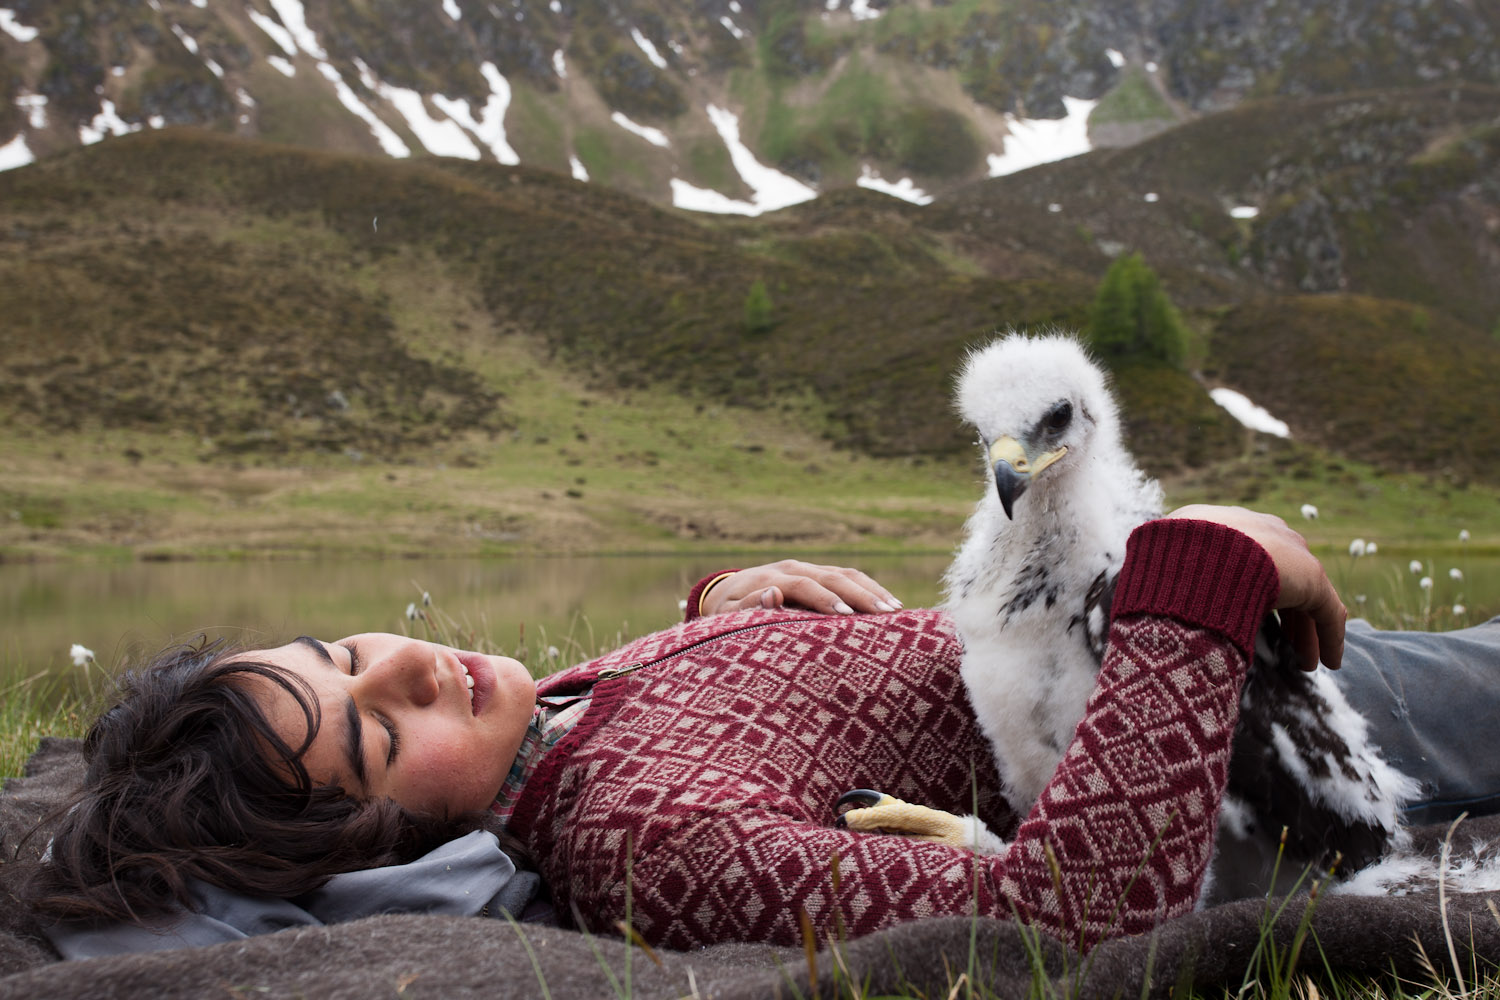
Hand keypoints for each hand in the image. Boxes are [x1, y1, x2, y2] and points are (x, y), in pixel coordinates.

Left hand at [700, 560, 902, 616]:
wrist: (727, 593)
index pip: (803, 585)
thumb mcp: (728, 613)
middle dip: (860, 594)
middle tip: (884, 615)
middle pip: (832, 575)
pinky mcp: (818, 574)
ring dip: (872, 590)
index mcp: (771, 577)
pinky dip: (870, 588)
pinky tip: (890, 604)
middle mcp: (793, 567)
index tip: (845, 615)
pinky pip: (848, 577)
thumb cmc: (728, 613)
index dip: (823, 599)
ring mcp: (808, 568)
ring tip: (896, 611)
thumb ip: (750, 606)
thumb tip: (773, 594)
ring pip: (846, 573)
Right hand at [1164, 504, 1346, 670]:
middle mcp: (1262, 532)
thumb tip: (1150, 598)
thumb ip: (1167, 573)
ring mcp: (1289, 553)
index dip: (1249, 592)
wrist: (1198, 554)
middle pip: (1280, 579)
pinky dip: (1328, 638)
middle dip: (1284, 616)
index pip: (1246, 560)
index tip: (1247, 621)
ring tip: (1304, 664)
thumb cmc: (1167, 561)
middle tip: (1282, 646)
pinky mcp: (1311, 577)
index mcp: (1225, 525)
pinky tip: (1329, 663)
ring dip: (1305, 633)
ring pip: (1305, 598)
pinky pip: (1325, 612)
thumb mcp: (1158, 562)